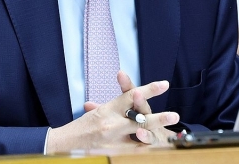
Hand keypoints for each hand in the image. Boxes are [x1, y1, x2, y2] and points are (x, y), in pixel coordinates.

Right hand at [47, 71, 178, 152]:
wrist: (64, 144)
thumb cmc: (81, 127)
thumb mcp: (97, 112)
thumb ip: (117, 104)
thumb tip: (131, 93)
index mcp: (109, 109)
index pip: (131, 96)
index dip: (149, 89)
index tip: (164, 85)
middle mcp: (112, 123)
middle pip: (139, 118)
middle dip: (159, 118)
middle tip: (175, 116)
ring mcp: (113, 140)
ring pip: (139, 137)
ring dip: (155, 136)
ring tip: (170, 136)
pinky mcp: (113, 154)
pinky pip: (133, 152)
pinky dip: (144, 149)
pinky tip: (156, 148)